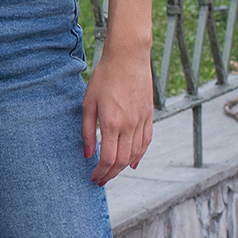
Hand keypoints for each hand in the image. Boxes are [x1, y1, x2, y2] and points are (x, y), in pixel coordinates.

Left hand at [82, 43, 153, 183]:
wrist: (128, 57)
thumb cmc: (104, 77)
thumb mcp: (88, 103)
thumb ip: (87, 130)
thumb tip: (87, 153)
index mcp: (112, 123)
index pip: (108, 158)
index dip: (100, 171)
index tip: (93, 177)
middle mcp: (129, 125)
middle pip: (122, 161)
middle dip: (110, 174)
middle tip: (100, 179)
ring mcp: (142, 121)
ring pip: (135, 154)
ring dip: (124, 168)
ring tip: (112, 173)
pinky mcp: (149, 115)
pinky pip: (146, 142)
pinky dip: (139, 155)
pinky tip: (132, 162)